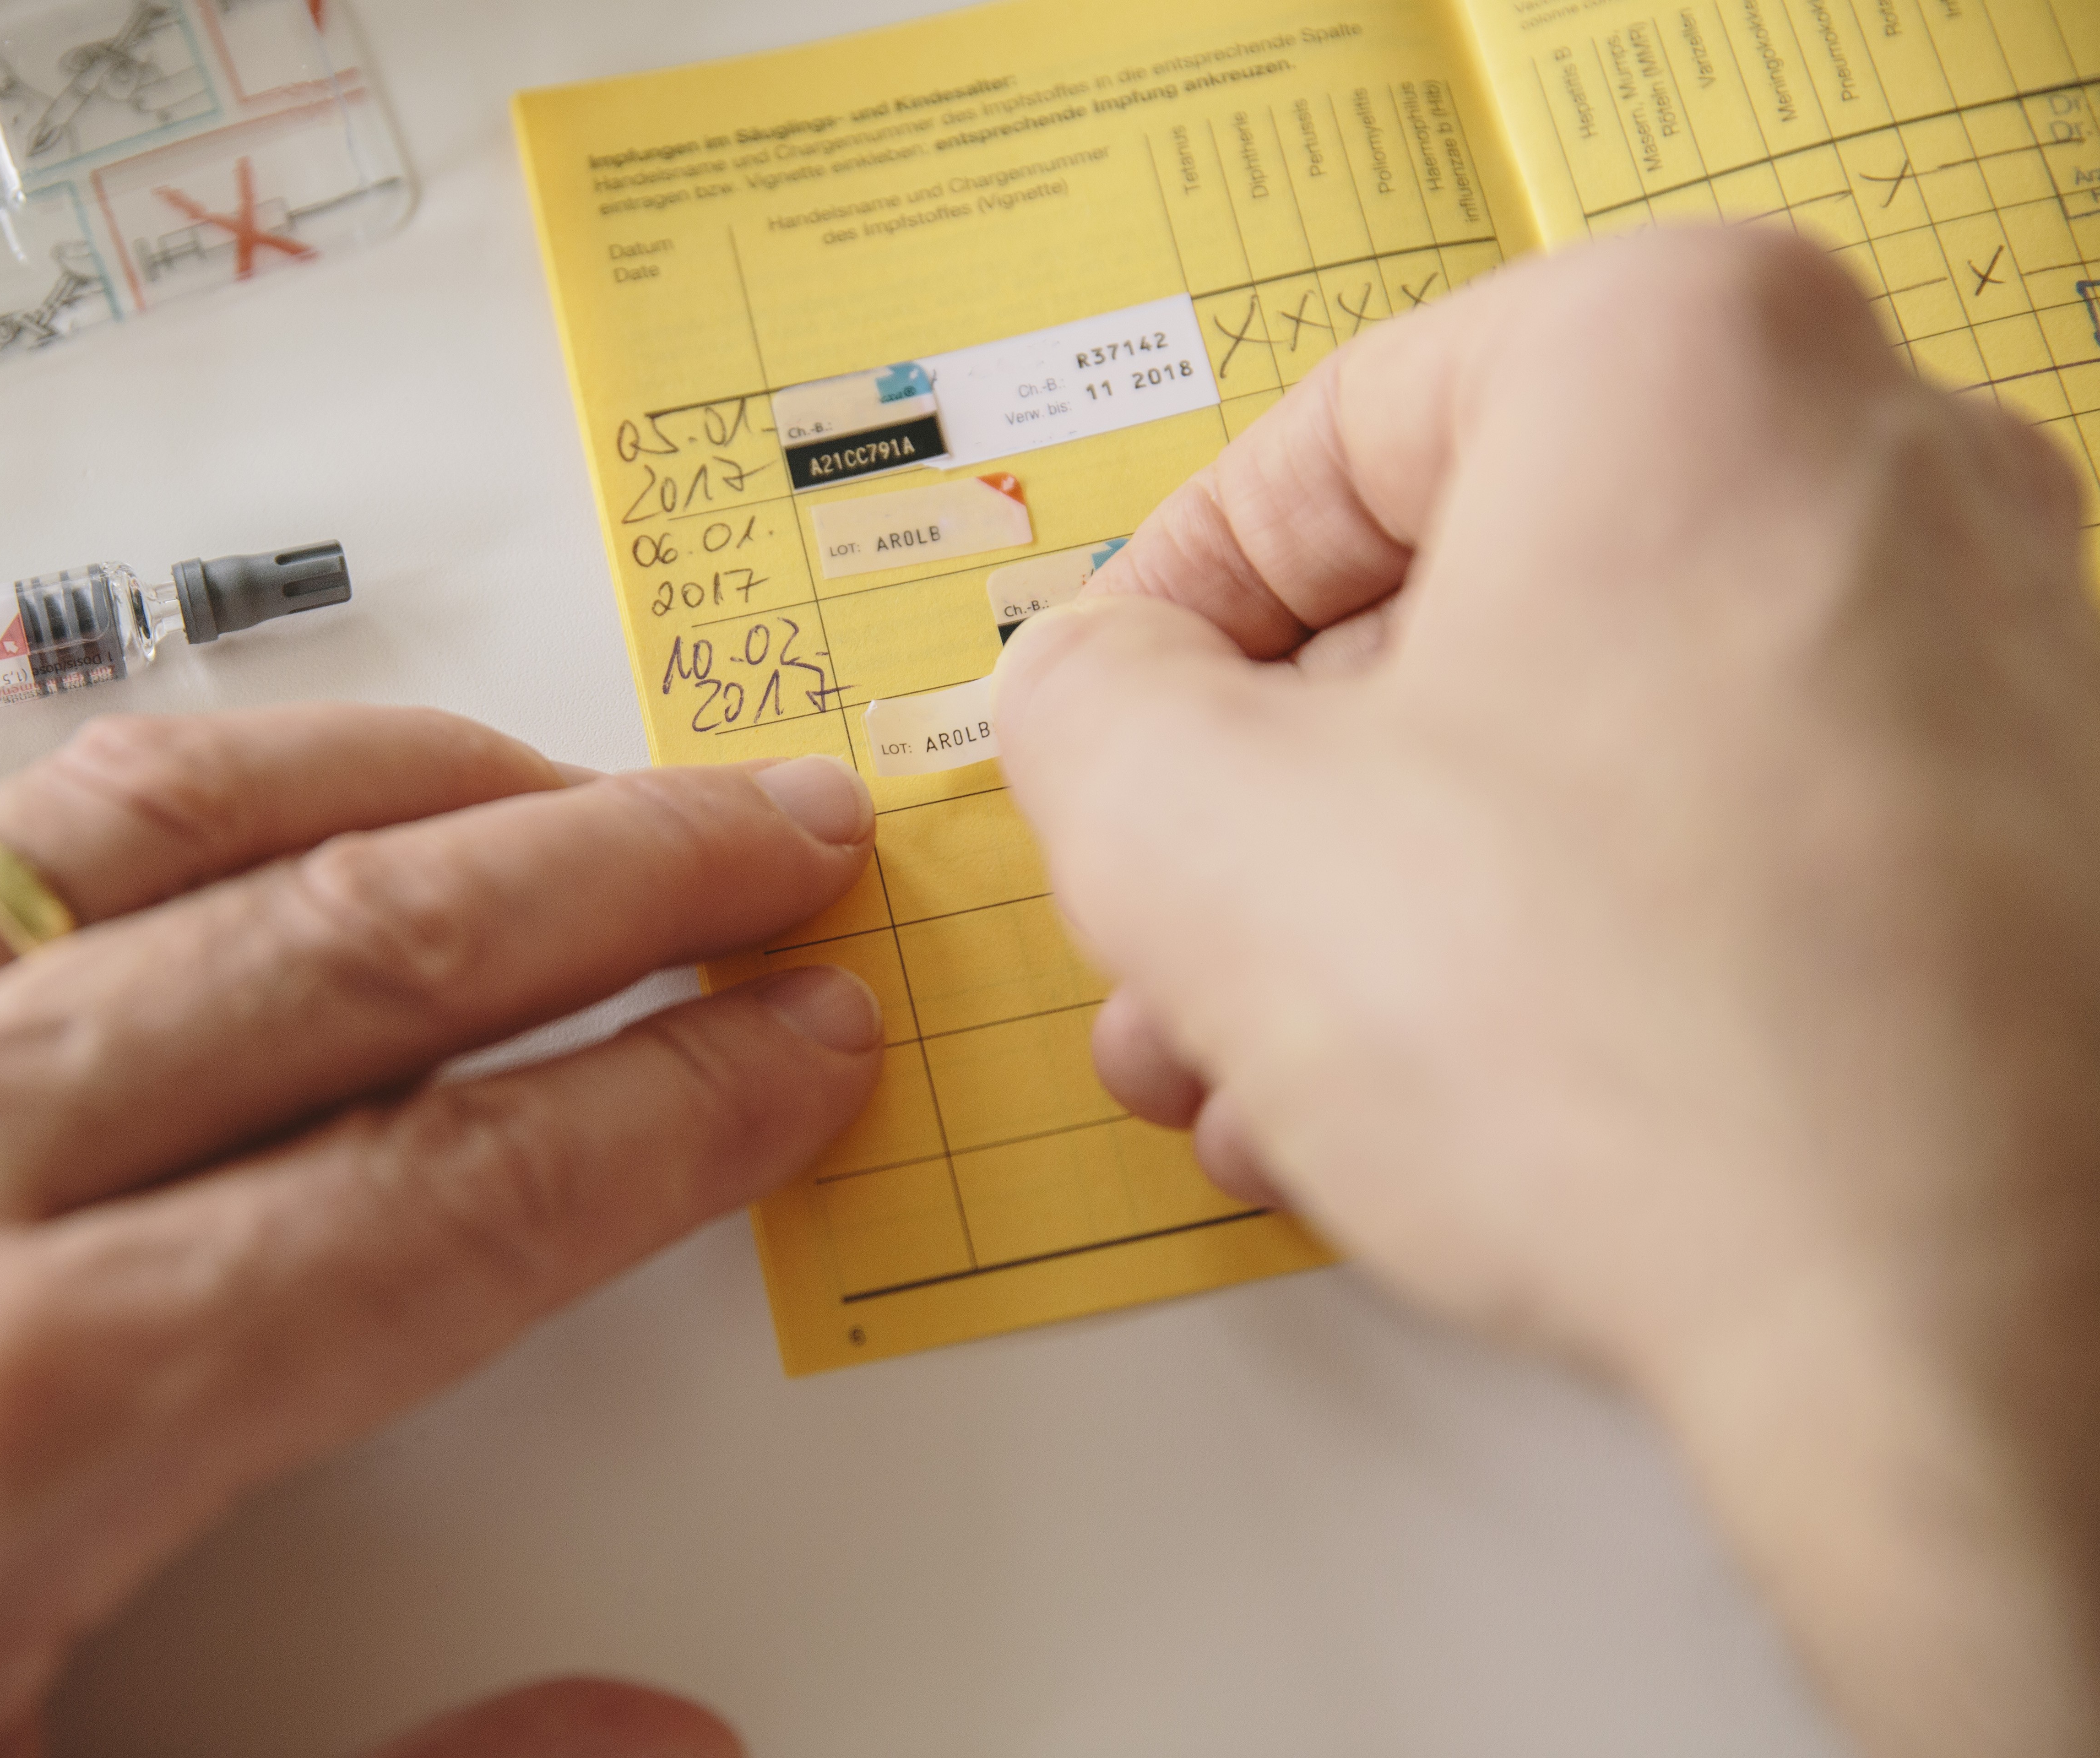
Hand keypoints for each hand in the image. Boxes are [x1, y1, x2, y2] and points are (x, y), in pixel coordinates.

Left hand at [0, 707, 882, 1756]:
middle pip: (358, 959)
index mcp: (10, 1430)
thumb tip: (650, 1731)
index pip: (453, 1200)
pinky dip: (180, 783)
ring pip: (173, 837)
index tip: (799, 1041)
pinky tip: (280, 790)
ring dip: (420, 783)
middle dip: (624, 881)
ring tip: (578, 779)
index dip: (670, 1110)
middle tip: (782, 841)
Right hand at [997, 228, 2099, 1756]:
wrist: (1960, 1341)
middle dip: (1270, 814)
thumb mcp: (1187, 835)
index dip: (1166, 621)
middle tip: (1170, 947)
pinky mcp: (2035, 834)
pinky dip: (1558, 942)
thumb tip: (1096, 685)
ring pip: (1576, 747)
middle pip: (1455, 617)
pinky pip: (1714, 842)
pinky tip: (1436, 1098)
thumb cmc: (1619, 1051)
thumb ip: (1078, 703)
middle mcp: (1887, 460)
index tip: (1118, 751)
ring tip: (1265, 1069)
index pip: (1325, 446)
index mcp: (1691, 356)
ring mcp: (1994, 654)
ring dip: (1383, 904)